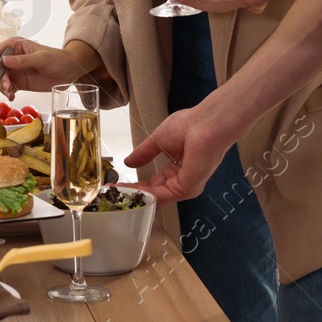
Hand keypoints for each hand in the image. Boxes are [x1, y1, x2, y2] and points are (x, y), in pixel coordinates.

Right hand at [0, 38, 89, 95]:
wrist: (69, 72)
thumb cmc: (57, 59)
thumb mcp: (41, 58)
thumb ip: (22, 60)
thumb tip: (4, 60)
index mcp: (17, 46)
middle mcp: (13, 58)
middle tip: (7, 86)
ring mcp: (16, 71)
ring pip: (1, 79)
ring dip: (3, 87)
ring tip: (10, 92)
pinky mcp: (20, 82)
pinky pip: (9, 88)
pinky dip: (8, 93)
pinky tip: (12, 96)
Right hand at [122, 105, 239, 202]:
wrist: (207, 123)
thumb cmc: (190, 125)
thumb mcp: (159, 140)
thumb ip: (144, 153)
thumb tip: (129, 162)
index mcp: (178, 169)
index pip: (154, 184)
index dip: (135, 186)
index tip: (117, 185)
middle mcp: (183, 181)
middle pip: (154, 195)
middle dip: (134, 195)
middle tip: (113, 194)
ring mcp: (186, 186)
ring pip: (157, 198)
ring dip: (137, 196)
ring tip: (118, 194)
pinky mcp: (188, 187)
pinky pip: (163, 195)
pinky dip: (146, 194)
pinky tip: (132, 191)